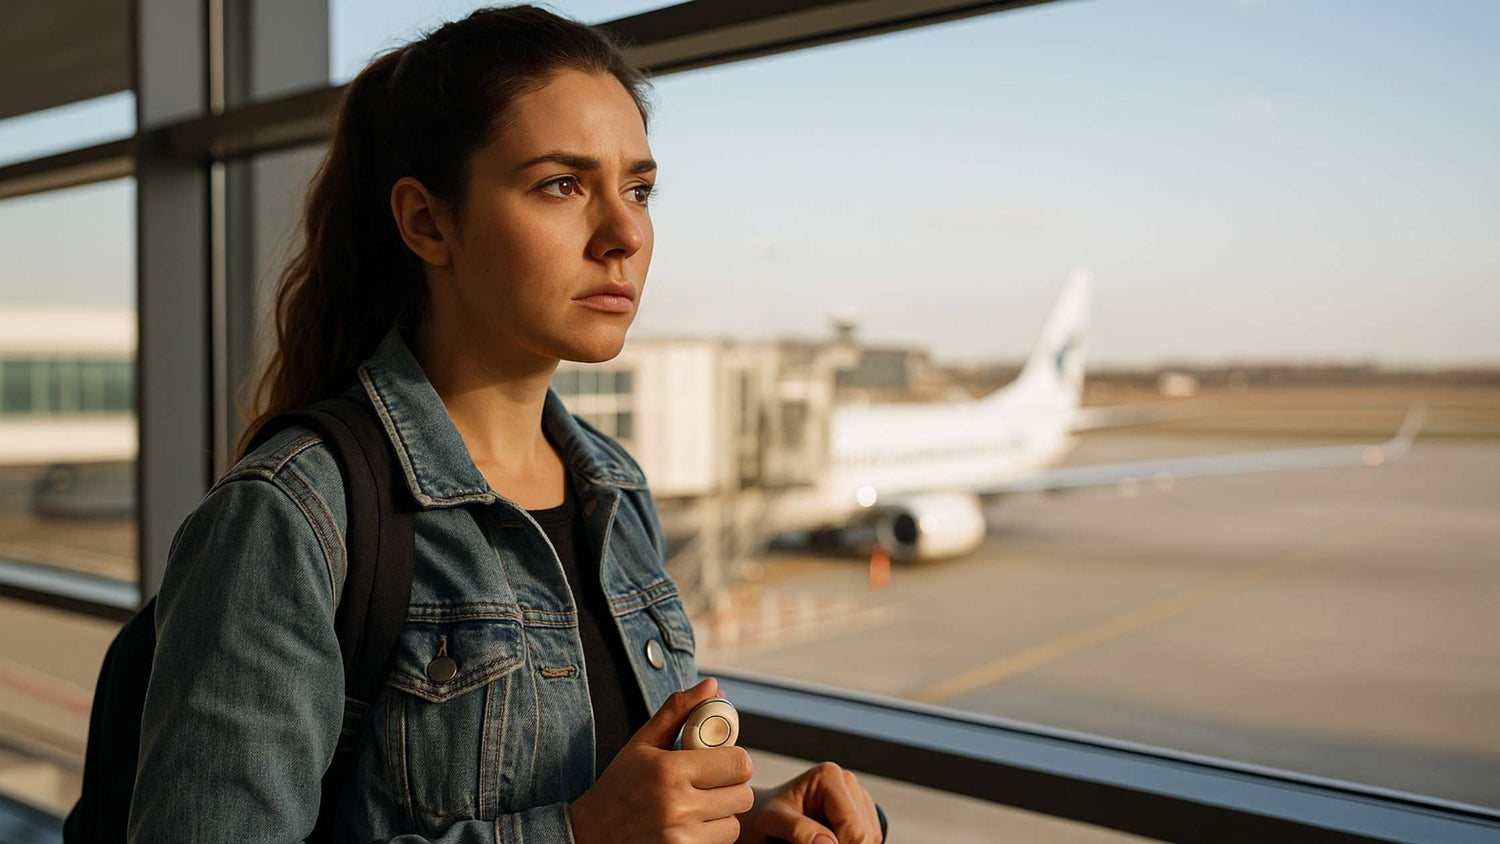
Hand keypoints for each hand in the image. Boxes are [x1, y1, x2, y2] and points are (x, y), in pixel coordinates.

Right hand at [569, 677, 755, 843]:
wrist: (590, 833)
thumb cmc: (620, 784)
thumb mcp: (642, 742)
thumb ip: (678, 711)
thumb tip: (713, 685)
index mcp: (670, 770)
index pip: (738, 763)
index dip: (736, 761)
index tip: (722, 762)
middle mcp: (677, 806)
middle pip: (743, 796)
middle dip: (732, 788)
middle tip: (712, 785)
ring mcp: (680, 838)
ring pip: (734, 824)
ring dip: (723, 815)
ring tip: (698, 807)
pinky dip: (711, 835)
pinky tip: (689, 826)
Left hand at [734, 761, 883, 843]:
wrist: (763, 815)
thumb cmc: (764, 816)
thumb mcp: (773, 822)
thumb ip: (798, 830)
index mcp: (829, 776)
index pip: (853, 828)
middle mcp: (849, 781)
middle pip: (865, 834)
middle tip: (810, 843)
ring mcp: (858, 796)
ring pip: (871, 838)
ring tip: (814, 840)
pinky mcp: (862, 811)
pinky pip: (870, 839)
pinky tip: (827, 840)